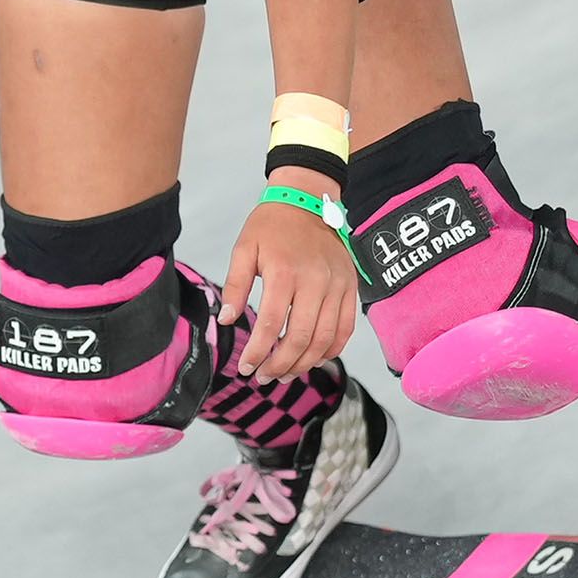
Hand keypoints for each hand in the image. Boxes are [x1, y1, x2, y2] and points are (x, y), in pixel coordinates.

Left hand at [220, 168, 360, 380]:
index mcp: (284, 272)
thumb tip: (226, 320)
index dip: (257, 352)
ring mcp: (337, 285)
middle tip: (263, 377)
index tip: (246, 367)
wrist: (308, 200)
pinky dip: (331, 350)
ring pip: (324, 339)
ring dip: (304, 364)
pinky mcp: (351, 287)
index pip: (270, 325)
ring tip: (285, 374)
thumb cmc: (272, 225)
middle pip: (300, 338)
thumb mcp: (244, 248)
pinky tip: (314, 359)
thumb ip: (234, 285)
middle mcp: (315, 281)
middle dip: (280, 365)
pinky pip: (345, 328)